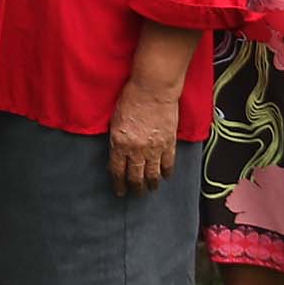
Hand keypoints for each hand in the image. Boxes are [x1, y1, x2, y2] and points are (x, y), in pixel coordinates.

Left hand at [106, 76, 181, 196]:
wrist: (153, 90)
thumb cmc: (130, 99)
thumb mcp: (114, 121)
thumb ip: (116, 140)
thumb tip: (117, 154)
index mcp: (119, 144)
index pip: (117, 171)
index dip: (118, 184)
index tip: (119, 192)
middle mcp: (136, 150)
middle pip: (135, 176)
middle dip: (135, 188)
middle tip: (136, 194)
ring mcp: (154, 148)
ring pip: (153, 174)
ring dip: (152, 184)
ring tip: (151, 189)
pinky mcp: (169, 143)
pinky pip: (168, 163)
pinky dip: (167, 172)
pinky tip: (166, 177)